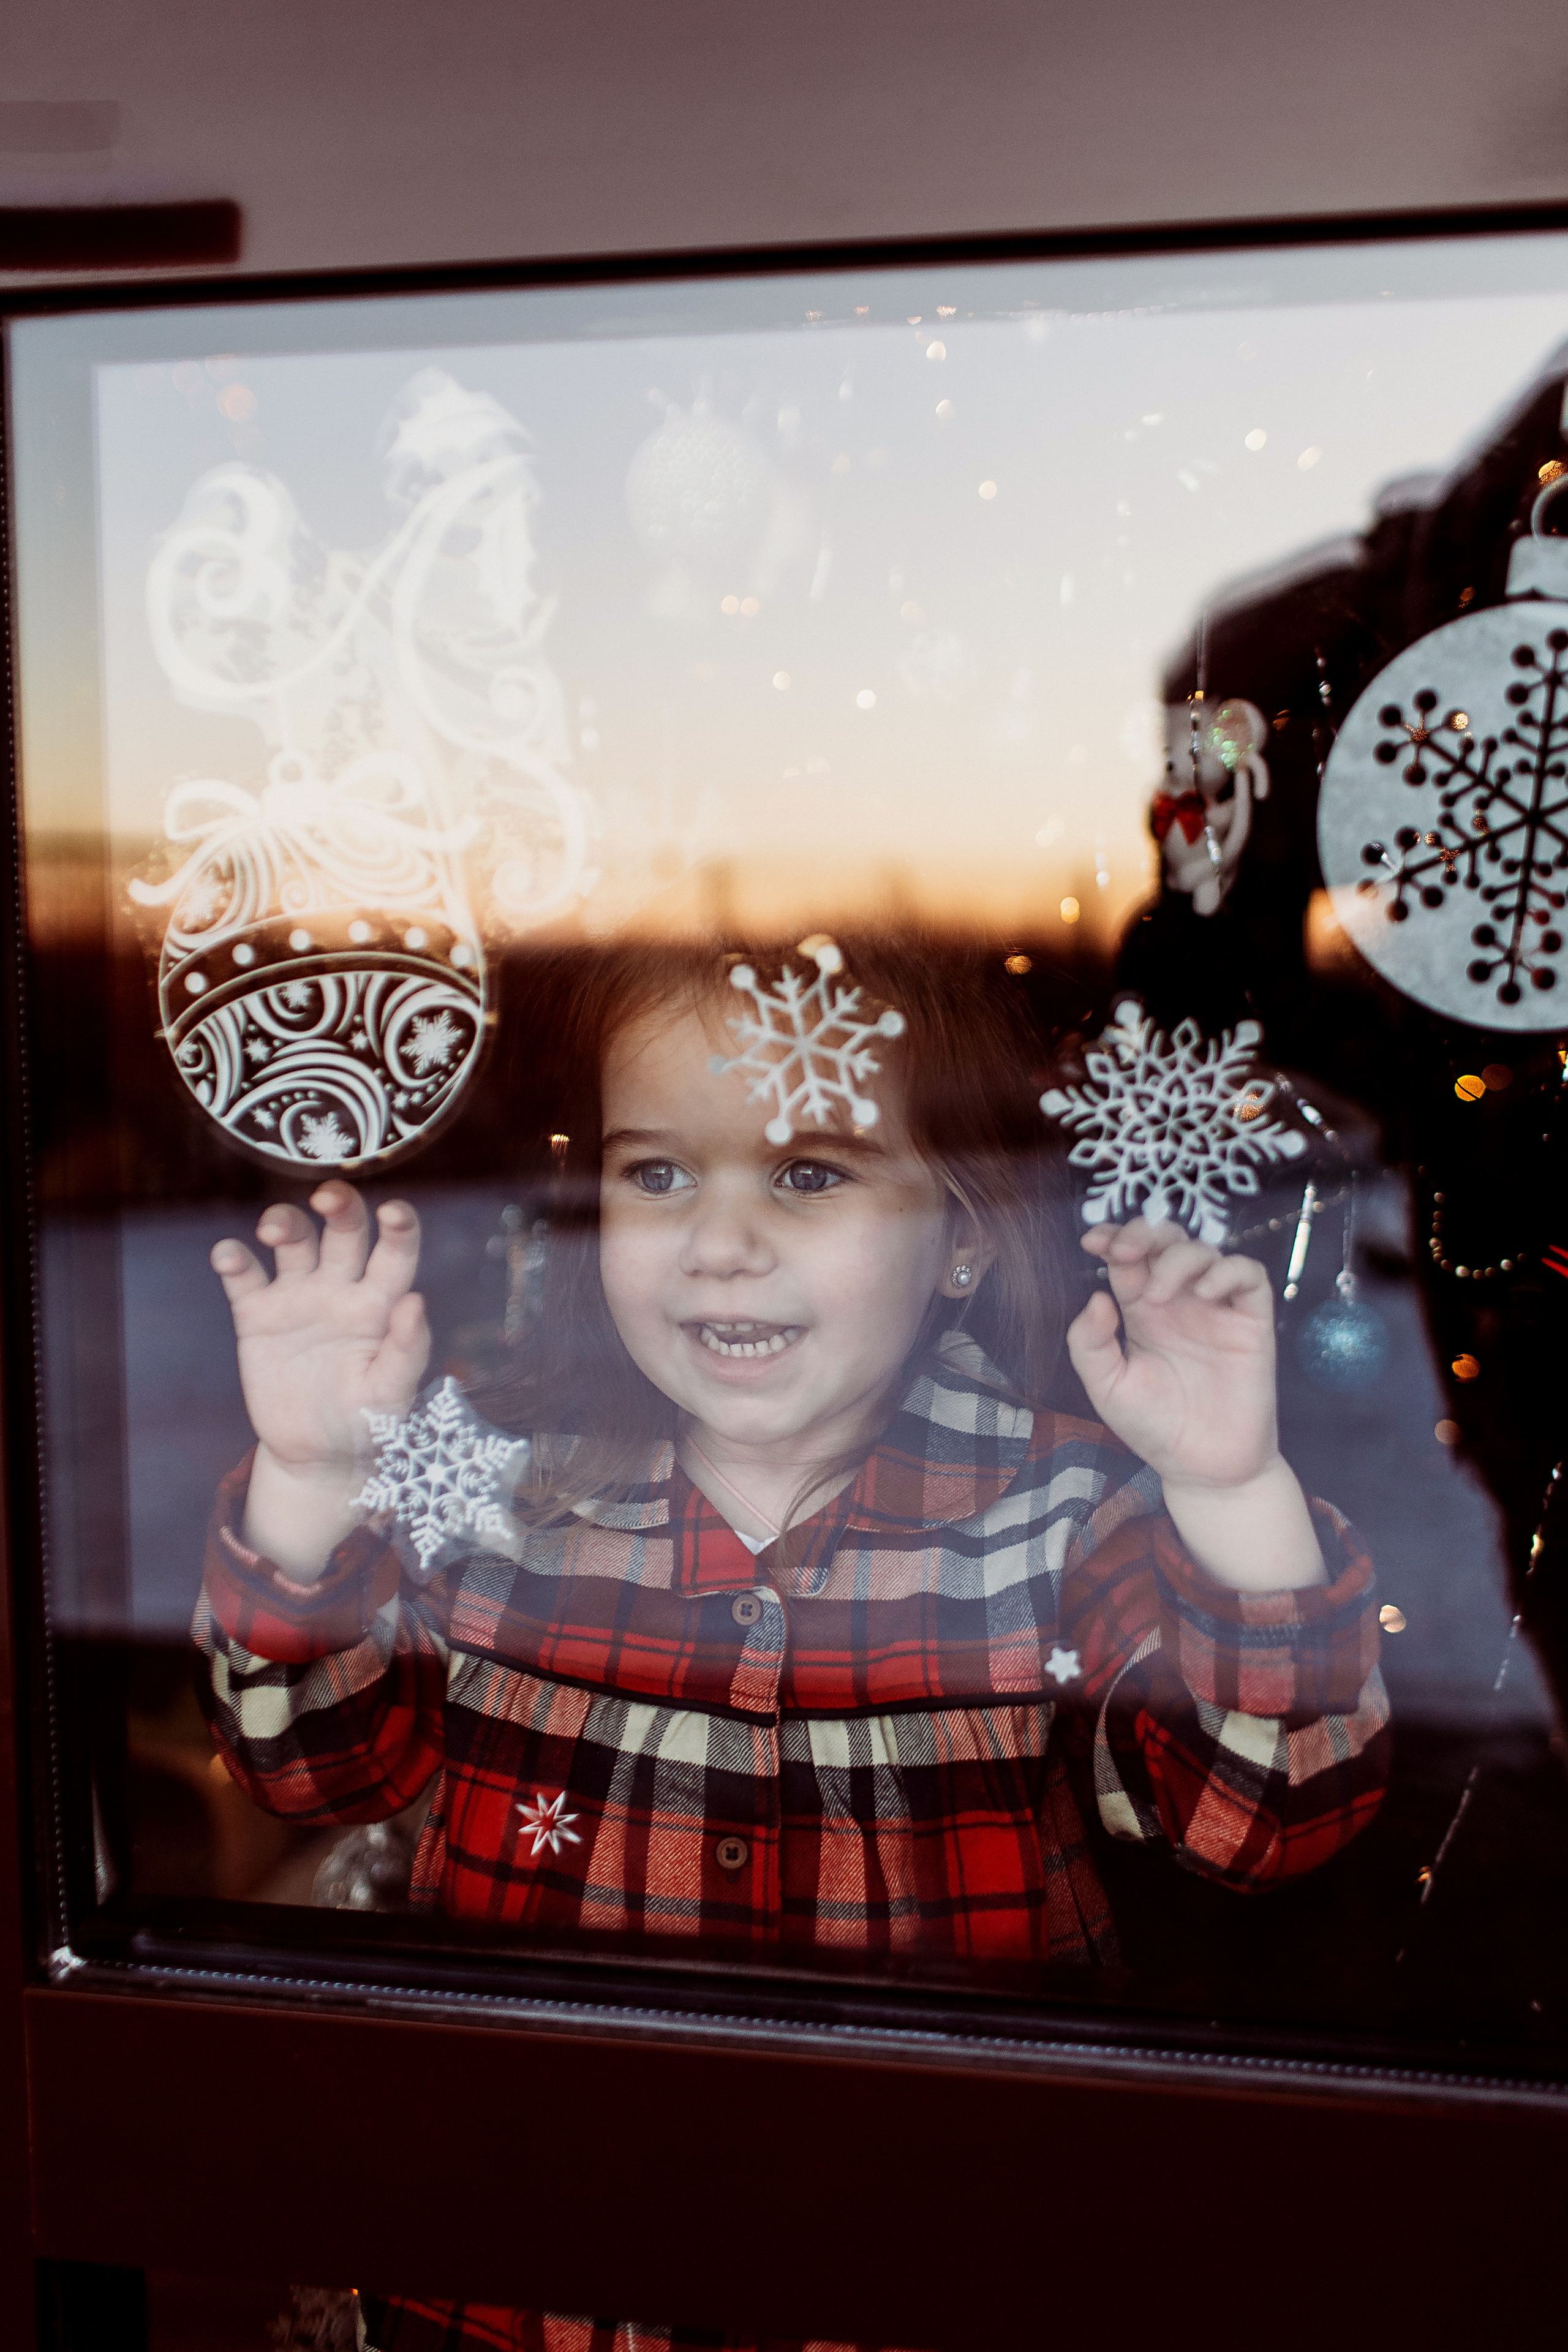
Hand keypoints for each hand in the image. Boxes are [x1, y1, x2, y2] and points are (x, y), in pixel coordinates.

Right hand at [211, 1183, 430, 1572]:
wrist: (315, 1457)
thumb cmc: (367, 1424)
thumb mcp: (393, 1395)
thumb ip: (408, 1350)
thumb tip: (417, 1300)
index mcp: (381, 1303)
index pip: (396, 1252)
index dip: (400, 1226)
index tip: (394, 1211)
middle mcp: (341, 1288)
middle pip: (343, 1229)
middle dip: (339, 1205)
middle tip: (328, 1198)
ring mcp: (298, 1297)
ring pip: (293, 1240)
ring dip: (284, 1222)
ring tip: (274, 1231)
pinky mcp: (257, 1315)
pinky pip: (244, 1276)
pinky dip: (234, 1258)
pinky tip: (229, 1256)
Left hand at [1066, 1219, 1324, 1591]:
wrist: (1204, 1469)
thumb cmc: (1154, 1428)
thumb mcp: (1107, 1389)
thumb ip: (1090, 1344)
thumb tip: (1096, 1296)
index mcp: (1141, 1311)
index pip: (1128, 1258)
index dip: (1112, 1238)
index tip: (1092, 1241)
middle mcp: (1179, 1302)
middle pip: (1166, 1242)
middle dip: (1144, 1233)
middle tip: (1126, 1251)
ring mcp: (1216, 1309)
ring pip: (1204, 1252)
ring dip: (1177, 1258)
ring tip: (1160, 1295)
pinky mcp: (1251, 1322)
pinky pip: (1248, 1276)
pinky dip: (1227, 1271)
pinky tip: (1204, 1292)